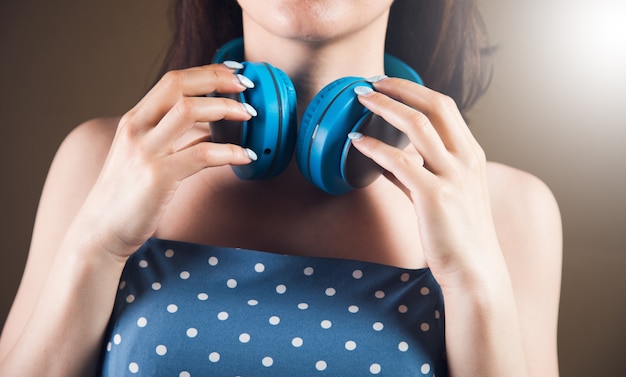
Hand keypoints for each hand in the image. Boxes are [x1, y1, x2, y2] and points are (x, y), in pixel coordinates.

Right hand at [76, 63, 256, 258]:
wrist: (101, 230)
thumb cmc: (129, 194)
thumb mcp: (147, 156)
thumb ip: (176, 138)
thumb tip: (211, 126)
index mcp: (135, 120)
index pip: (172, 81)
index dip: (206, 72)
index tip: (234, 73)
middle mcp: (137, 129)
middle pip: (178, 85)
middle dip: (217, 79)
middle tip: (247, 85)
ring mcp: (145, 151)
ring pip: (189, 111)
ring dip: (225, 108)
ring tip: (250, 115)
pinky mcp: (157, 177)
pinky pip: (201, 154)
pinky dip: (229, 151)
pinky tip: (245, 156)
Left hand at [351, 78, 501, 287]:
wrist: (474, 270)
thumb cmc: (456, 233)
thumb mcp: (443, 194)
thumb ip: (416, 172)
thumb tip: (383, 157)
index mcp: (471, 154)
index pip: (444, 107)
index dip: (414, 89)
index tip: (387, 83)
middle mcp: (466, 159)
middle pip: (433, 105)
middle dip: (399, 88)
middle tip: (369, 83)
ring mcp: (453, 176)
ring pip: (416, 125)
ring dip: (384, 107)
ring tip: (359, 100)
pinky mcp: (435, 196)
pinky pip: (399, 162)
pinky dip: (374, 147)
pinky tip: (355, 142)